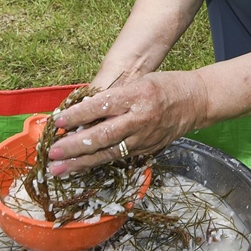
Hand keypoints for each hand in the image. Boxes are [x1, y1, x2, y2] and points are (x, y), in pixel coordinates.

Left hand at [47, 71, 208, 175]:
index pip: (101, 107)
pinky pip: (119, 158)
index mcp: (137, 96)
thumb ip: (114, 97)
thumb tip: (82, 112)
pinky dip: (98, 163)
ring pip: (108, 153)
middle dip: (74, 146)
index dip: (77, 115)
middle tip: (52, 152)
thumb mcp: (139, 81)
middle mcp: (140, 119)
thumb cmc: (165, 85)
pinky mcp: (148, 149)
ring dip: (81, 162)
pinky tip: (81, 167)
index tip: (58, 121)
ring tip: (59, 169)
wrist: (197, 101)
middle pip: (102, 136)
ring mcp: (145, 138)